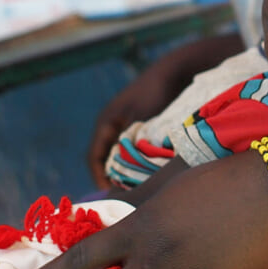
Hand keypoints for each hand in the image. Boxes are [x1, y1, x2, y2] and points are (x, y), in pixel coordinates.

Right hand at [86, 64, 191, 187]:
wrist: (173, 72)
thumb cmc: (156, 94)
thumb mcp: (143, 120)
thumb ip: (133, 144)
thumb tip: (127, 173)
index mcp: (105, 122)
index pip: (94, 157)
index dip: (99, 177)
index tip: (109, 194)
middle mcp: (110, 124)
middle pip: (104, 158)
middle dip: (110, 177)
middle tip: (122, 196)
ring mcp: (123, 124)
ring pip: (117, 154)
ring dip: (122, 170)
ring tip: (133, 188)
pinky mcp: (136, 125)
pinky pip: (129, 148)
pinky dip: (133, 161)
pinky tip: (145, 171)